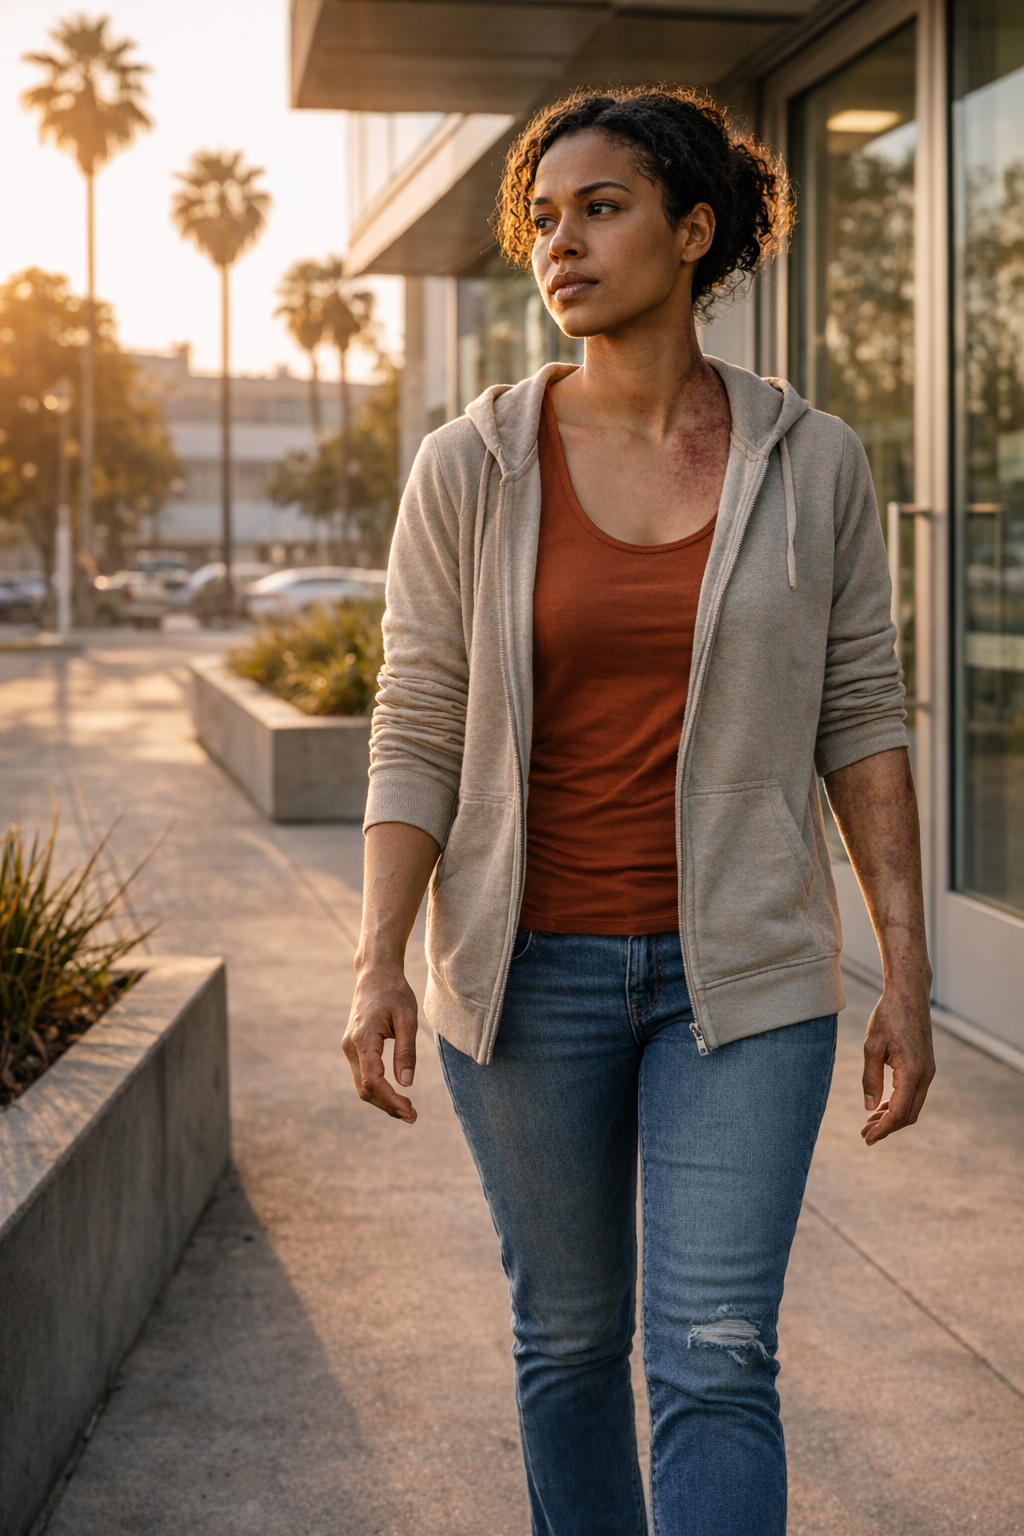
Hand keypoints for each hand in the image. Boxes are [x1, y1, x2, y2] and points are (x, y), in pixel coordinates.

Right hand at [343, 963, 418, 1123]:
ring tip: (407, 1110)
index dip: (390, 1099)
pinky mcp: (354, 1046)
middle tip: (412, 1116)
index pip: (372, 1080)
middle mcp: (351, 1046)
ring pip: (362, 1084)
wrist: (375, 974)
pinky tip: (396, 1094)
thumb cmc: (394, 992)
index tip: (409, 1111)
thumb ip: (406, 1051)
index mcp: (363, 1039)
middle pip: (364, 1089)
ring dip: (383, 1099)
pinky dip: (378, 1088)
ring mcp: (350, 1047)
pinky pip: (363, 1074)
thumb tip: (406, 1083)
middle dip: (387, 1105)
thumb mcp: (407, 1019)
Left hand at [860, 982, 934, 1144]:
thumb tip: (869, 1108)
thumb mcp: (872, 1046)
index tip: (867, 1139)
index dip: (883, 1129)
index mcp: (912, 1072)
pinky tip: (882, 1105)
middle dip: (887, 1127)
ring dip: (893, 1116)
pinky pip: (914, 1093)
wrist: (909, 994)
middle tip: (865, 1134)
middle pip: (909, 1115)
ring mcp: (928, 1071)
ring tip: (869, 1123)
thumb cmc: (888, 1016)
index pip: (899, 1113)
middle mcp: (925, 1075)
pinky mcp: (926, 1065)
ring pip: (913, 1105)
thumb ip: (870, 1078)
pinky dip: (899, 1103)